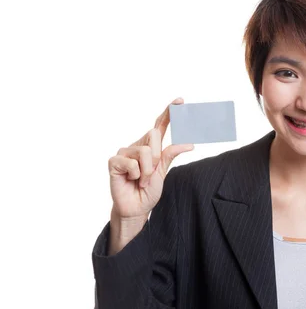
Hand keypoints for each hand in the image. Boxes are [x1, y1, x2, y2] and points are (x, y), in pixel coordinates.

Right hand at [108, 98, 193, 221]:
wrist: (136, 207)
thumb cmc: (148, 189)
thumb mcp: (163, 171)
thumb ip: (170, 155)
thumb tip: (189, 144)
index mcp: (150, 146)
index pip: (160, 125)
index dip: (169, 112)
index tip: (179, 101)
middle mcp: (137, 145)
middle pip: (153, 135)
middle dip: (156, 158)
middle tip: (151, 174)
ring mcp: (124, 152)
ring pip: (144, 151)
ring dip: (147, 171)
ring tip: (141, 180)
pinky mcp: (114, 161)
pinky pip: (132, 163)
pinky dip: (136, 175)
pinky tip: (130, 179)